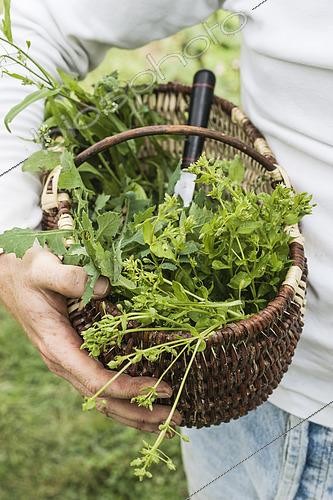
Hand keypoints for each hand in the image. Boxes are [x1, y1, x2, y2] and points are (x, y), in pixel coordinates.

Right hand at [0, 246, 180, 431]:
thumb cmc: (27, 270)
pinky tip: (146, 396)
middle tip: (175, 418)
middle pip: (103, 400)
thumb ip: (70, 277)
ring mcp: (70, 360)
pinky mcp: (76, 354)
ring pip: (103, 397)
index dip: (130, 389)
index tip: (161, 388)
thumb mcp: (43, 269)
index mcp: (57, 346)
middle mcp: (64, 360)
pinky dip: (126, 395)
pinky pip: (101, 382)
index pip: (96, 380)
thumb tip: (106, 288)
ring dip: (135, 412)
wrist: (10, 273)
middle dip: (139, 414)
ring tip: (167, 420)